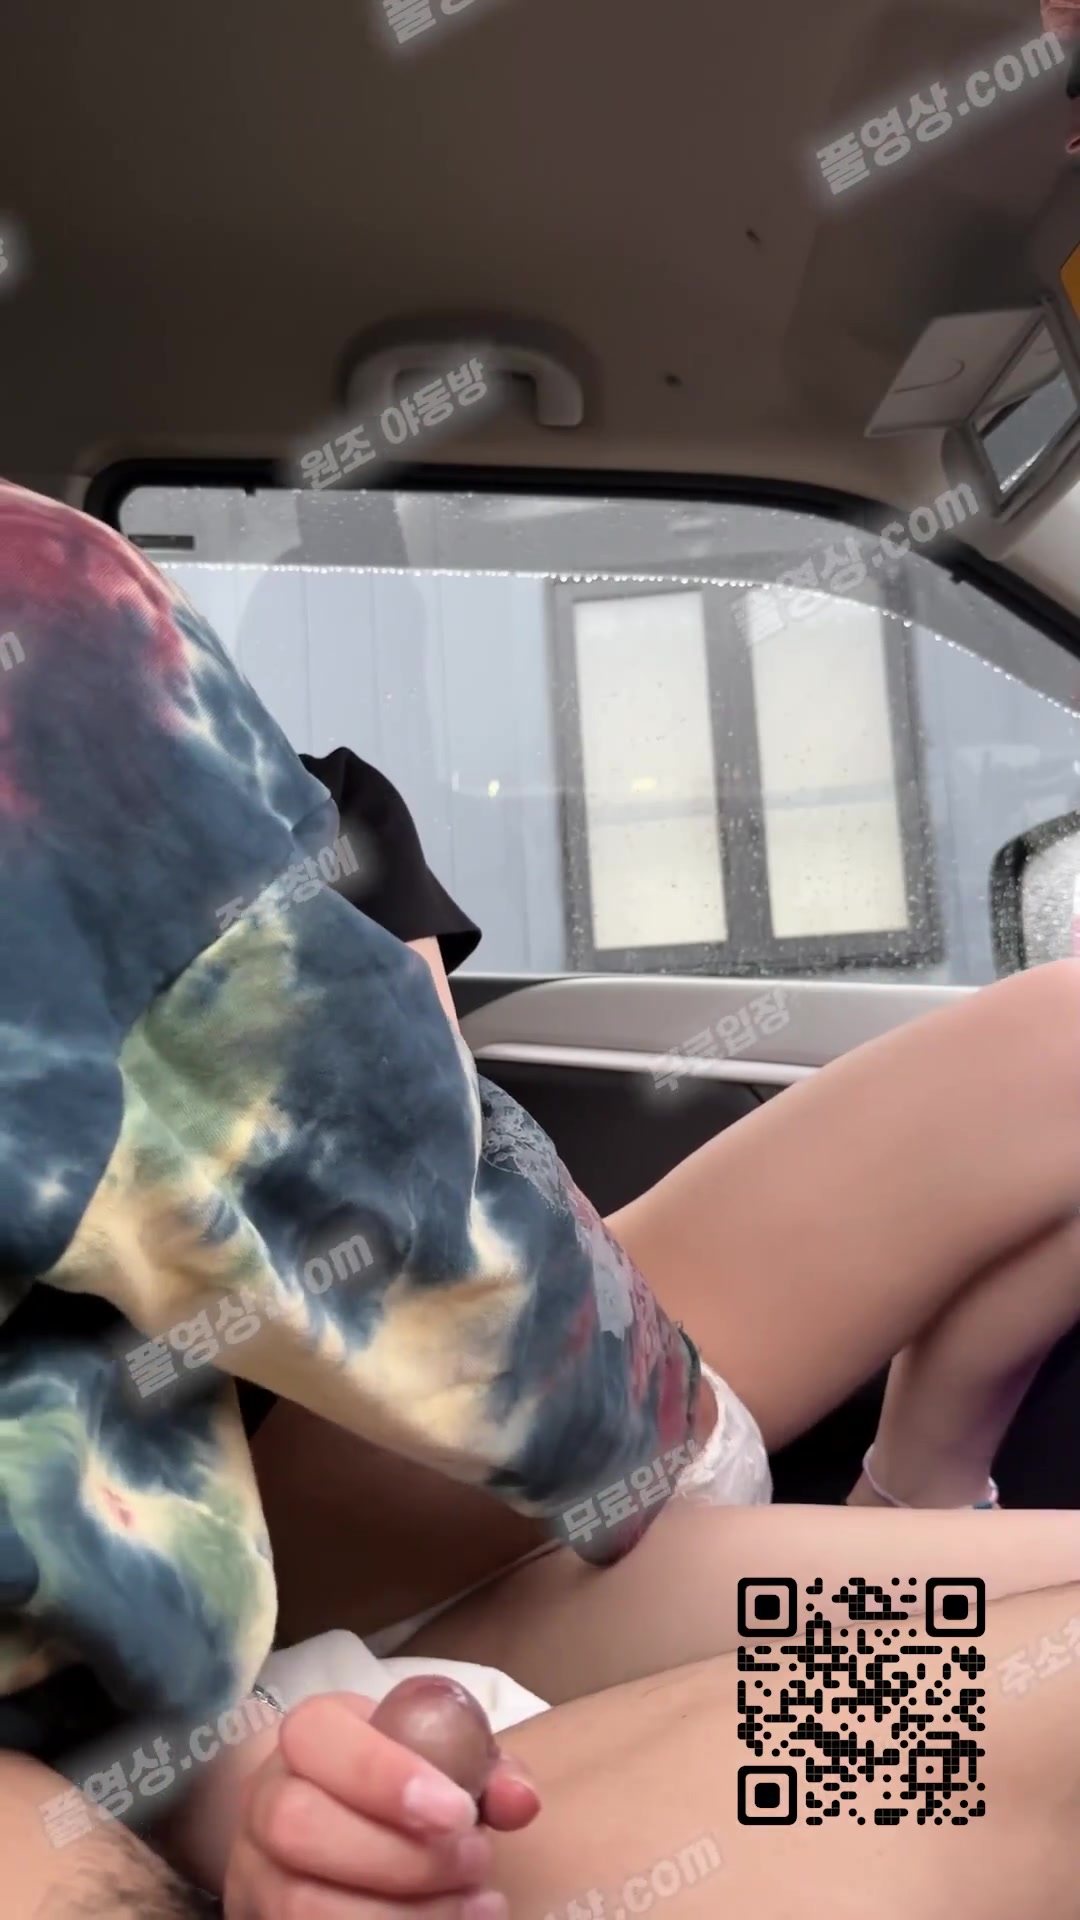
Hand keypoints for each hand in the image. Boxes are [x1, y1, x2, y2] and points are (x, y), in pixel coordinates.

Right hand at [223, 1691, 539, 1918]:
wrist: (322, 1811)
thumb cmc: (391, 1774)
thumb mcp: (434, 1748)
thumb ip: (482, 1764)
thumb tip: (520, 1801)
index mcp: (307, 1735)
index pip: (318, 1739)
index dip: (385, 1777)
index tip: (459, 1812)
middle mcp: (264, 1801)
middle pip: (302, 1828)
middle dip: (400, 1857)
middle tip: (476, 1862)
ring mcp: (256, 1874)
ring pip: (301, 1906)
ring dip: (401, 1918)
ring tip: (474, 1907)